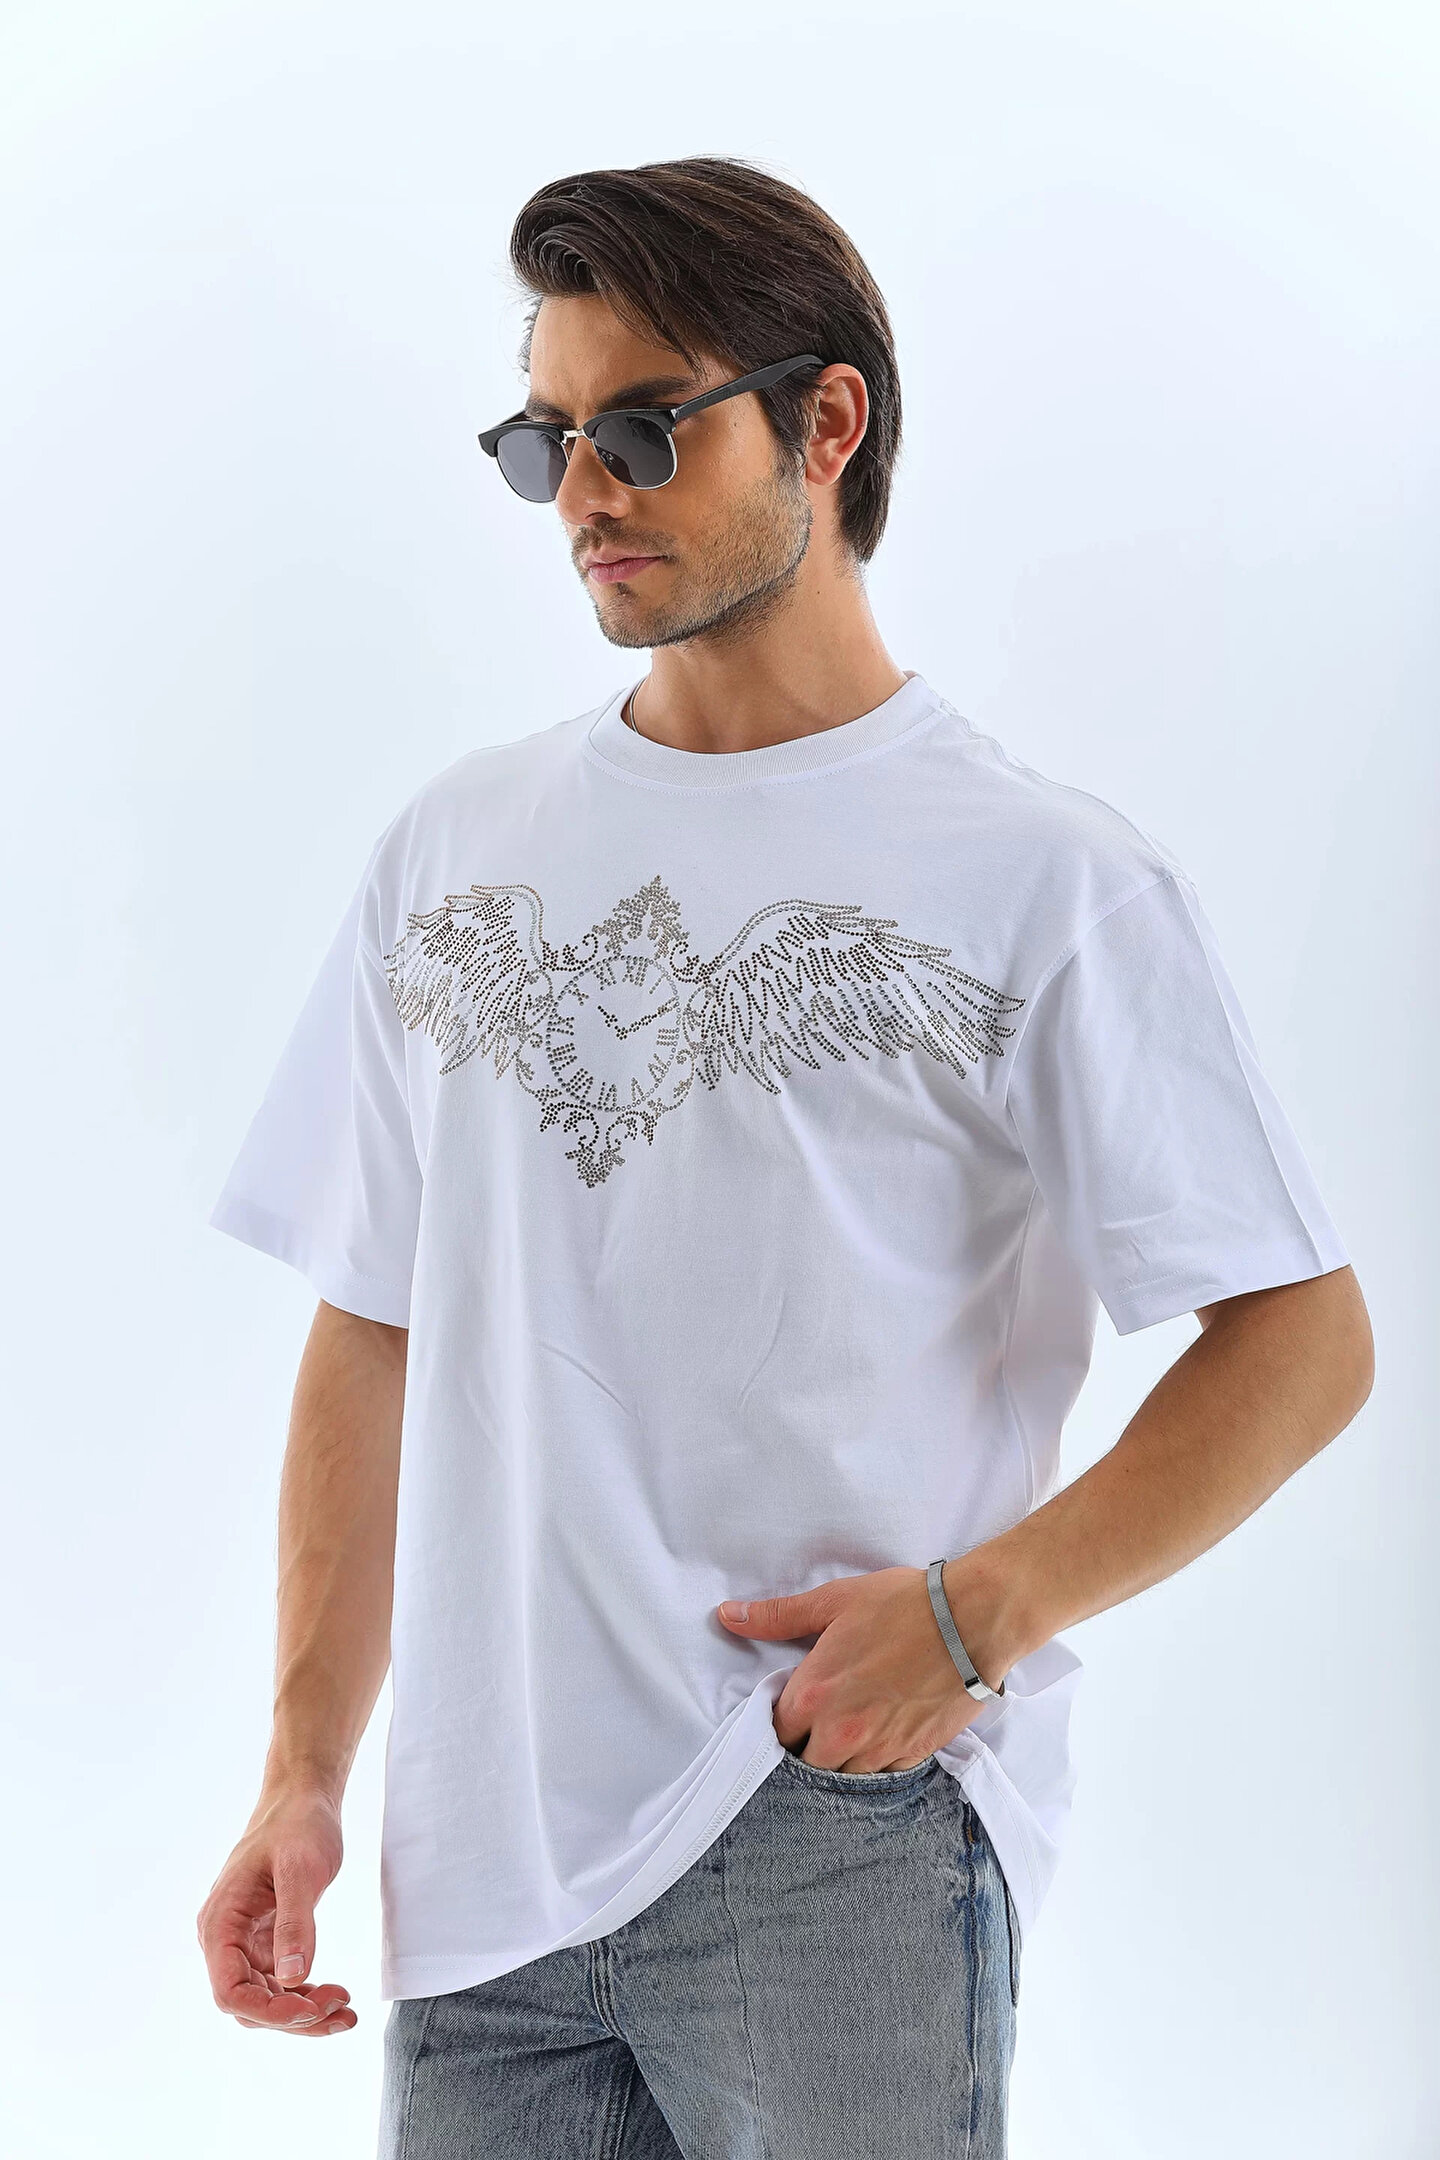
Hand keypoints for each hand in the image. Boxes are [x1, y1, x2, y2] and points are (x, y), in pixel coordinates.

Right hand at [196, 1788, 356, 2035]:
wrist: (302, 1800)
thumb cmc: (298, 1825)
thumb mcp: (300, 1869)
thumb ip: (295, 1923)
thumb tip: (294, 1979)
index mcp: (220, 1923)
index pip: (229, 1991)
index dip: (268, 2011)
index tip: (311, 2010)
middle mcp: (225, 1940)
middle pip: (249, 2004)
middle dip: (294, 2017)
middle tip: (343, 2010)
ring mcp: (244, 1943)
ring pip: (266, 2000)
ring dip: (304, 2014)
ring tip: (347, 2013)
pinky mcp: (265, 1942)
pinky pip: (280, 1984)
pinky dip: (306, 1997)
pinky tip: (336, 1998)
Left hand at [716, 1562, 1009, 1770]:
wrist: (973, 1621)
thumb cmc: (904, 1605)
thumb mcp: (834, 1601)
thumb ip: (778, 1616)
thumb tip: (728, 1616)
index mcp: (813, 1696)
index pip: (774, 1732)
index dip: (779, 1720)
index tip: (791, 1706)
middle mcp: (841, 1733)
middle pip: (804, 1763)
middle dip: (806, 1745)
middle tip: (819, 1719)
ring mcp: (879, 1750)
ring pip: (841, 1776)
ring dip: (839, 1759)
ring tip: (851, 1729)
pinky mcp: (913, 1755)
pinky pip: (881, 1775)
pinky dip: (875, 1761)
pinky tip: (882, 1733)